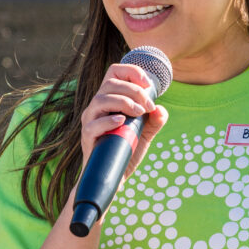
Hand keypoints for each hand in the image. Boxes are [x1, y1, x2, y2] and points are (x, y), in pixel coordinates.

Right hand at [80, 62, 168, 178]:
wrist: (114, 177)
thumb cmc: (126, 151)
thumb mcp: (145, 133)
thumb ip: (155, 121)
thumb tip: (160, 109)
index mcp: (109, 100)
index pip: (114, 73)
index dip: (131, 71)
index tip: (148, 83)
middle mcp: (97, 107)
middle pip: (110, 83)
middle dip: (134, 90)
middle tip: (148, 106)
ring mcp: (90, 121)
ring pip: (100, 99)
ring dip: (123, 102)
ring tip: (138, 112)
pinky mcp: (88, 137)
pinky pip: (94, 124)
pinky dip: (108, 120)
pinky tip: (122, 121)